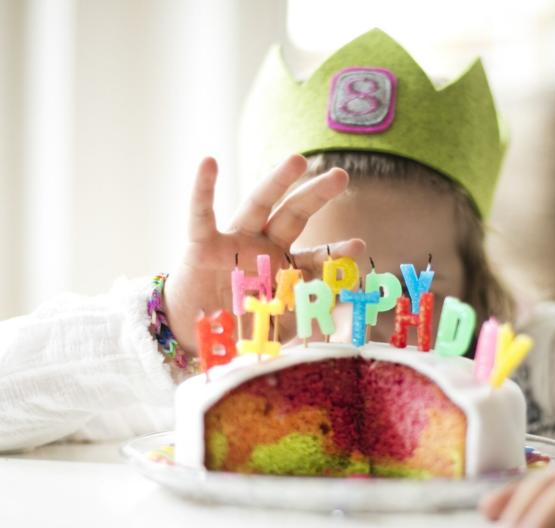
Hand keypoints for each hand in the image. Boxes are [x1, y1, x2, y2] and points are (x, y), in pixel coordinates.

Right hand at [163, 155, 363, 353]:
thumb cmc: (241, 330)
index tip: (357, 247)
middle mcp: (263, 248)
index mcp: (285, 267)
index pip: (316, 255)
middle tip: (340, 175)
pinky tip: (209, 163)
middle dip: (316, 195)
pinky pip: (201, 214)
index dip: (335, 252)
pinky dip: (203, 189)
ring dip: (276, 181)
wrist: (197, 340)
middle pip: (294, 215)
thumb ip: (309, 314)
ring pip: (258, 205)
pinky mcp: (202, 246)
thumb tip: (344, 306)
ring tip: (297, 160)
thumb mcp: (281, 325)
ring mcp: (234, 242)